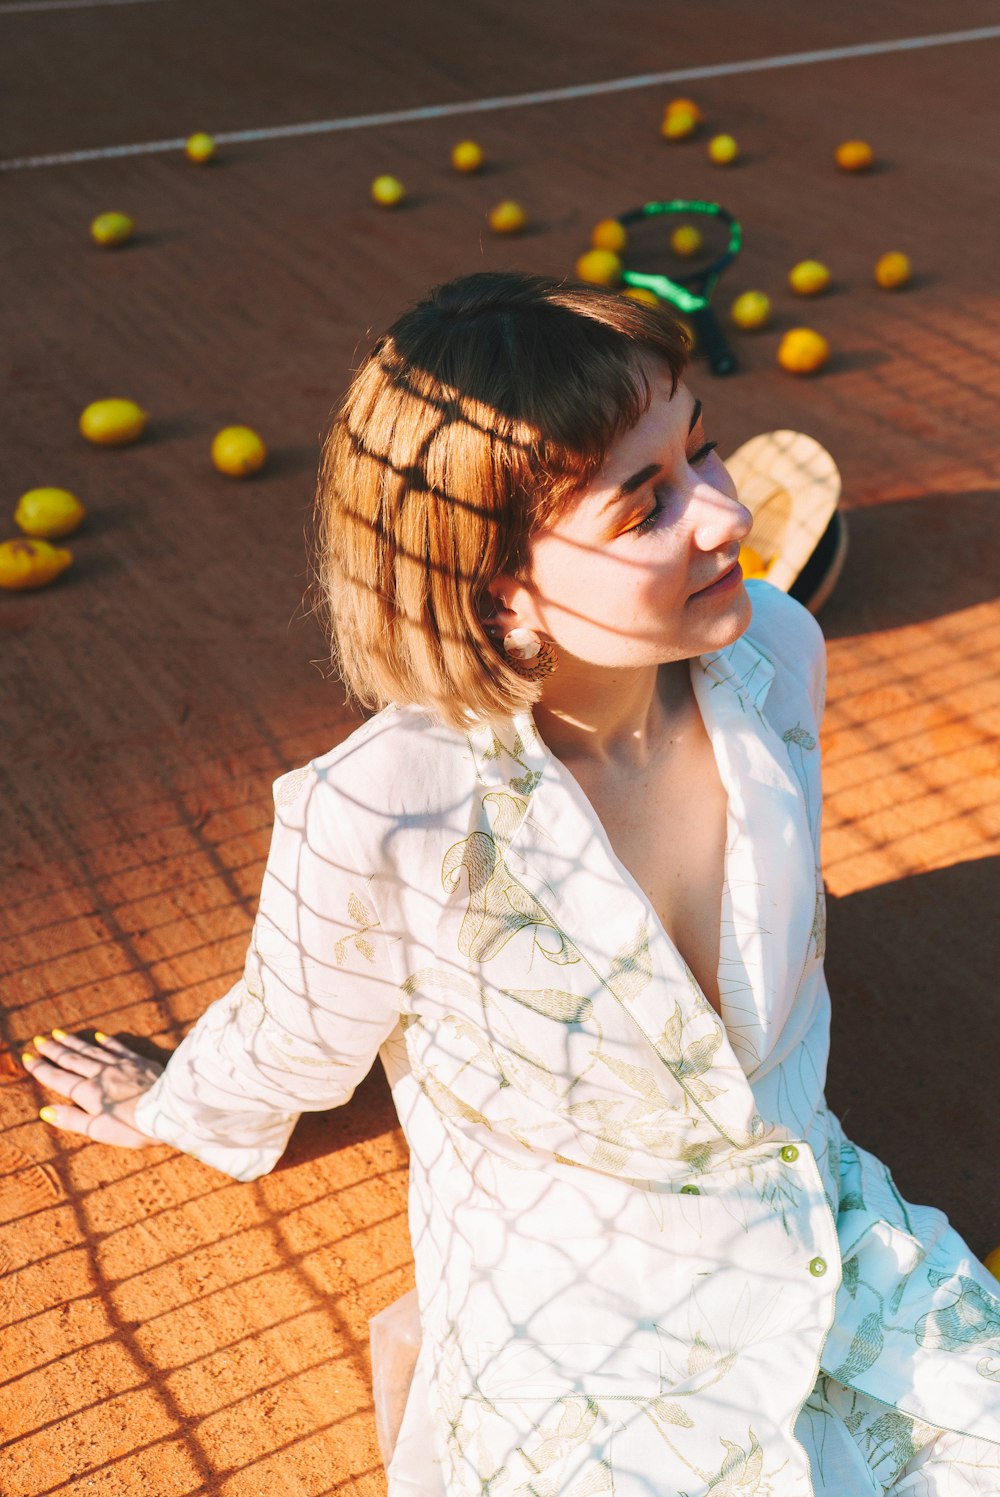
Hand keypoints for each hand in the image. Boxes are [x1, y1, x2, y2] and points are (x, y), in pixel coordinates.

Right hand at [23, 1030, 163, 1146]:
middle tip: (39, 1040)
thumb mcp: (99, 1130)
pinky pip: (118, 1048)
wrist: (170, 1110)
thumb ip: (72, 1120)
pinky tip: (99, 1036)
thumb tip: (46, 1111)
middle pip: (72, 1059)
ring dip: (73, 1043)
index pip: (59, 1079)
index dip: (42, 1069)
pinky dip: (107, 1041)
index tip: (28, 1058)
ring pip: (91, 1050)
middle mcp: (101, 1074)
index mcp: (89, 1093)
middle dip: (54, 1050)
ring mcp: (121, 1065)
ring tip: (58, 1034)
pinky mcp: (139, 1061)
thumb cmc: (134, 1127)